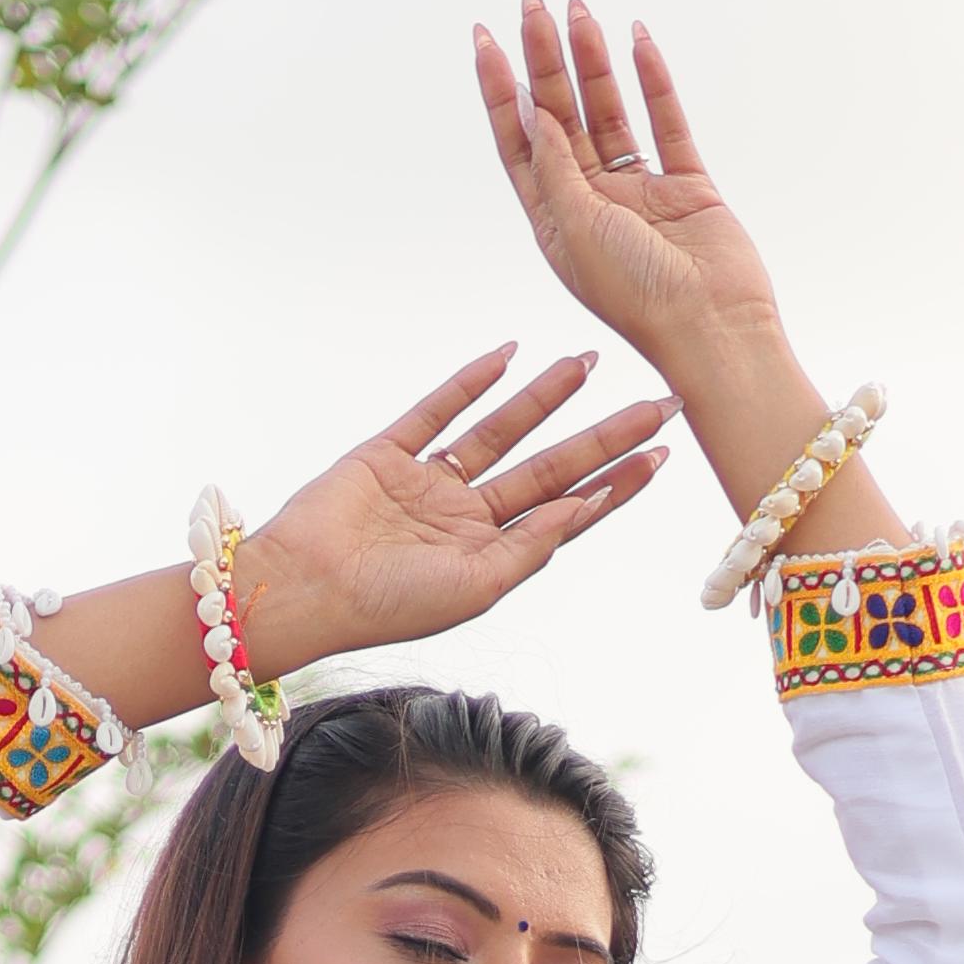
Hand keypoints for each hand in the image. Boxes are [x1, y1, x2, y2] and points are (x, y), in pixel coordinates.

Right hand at [236, 347, 675, 670]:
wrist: (303, 589)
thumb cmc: (386, 607)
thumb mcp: (475, 587)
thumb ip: (531, 545)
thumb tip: (587, 505)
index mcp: (490, 558)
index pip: (566, 512)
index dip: (615, 483)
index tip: (660, 454)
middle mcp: (466, 519)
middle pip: (548, 467)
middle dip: (602, 436)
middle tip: (655, 402)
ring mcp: (428, 484)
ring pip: (501, 432)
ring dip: (544, 398)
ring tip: (588, 362)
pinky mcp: (388, 454)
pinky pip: (438, 410)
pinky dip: (471, 382)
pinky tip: (508, 356)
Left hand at [474, 0, 782, 378]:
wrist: (710, 327)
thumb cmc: (636, 296)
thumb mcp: (575, 230)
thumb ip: (554, 167)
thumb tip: (533, 109)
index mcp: (556, 222)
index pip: (520, 142)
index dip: (500, 90)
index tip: (485, 38)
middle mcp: (593, 202)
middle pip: (560, 116)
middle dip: (544, 59)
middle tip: (532, 3)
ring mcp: (640, 192)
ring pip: (610, 111)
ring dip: (592, 61)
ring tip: (577, 9)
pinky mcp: (686, 185)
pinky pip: (666, 122)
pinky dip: (653, 81)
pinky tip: (636, 40)